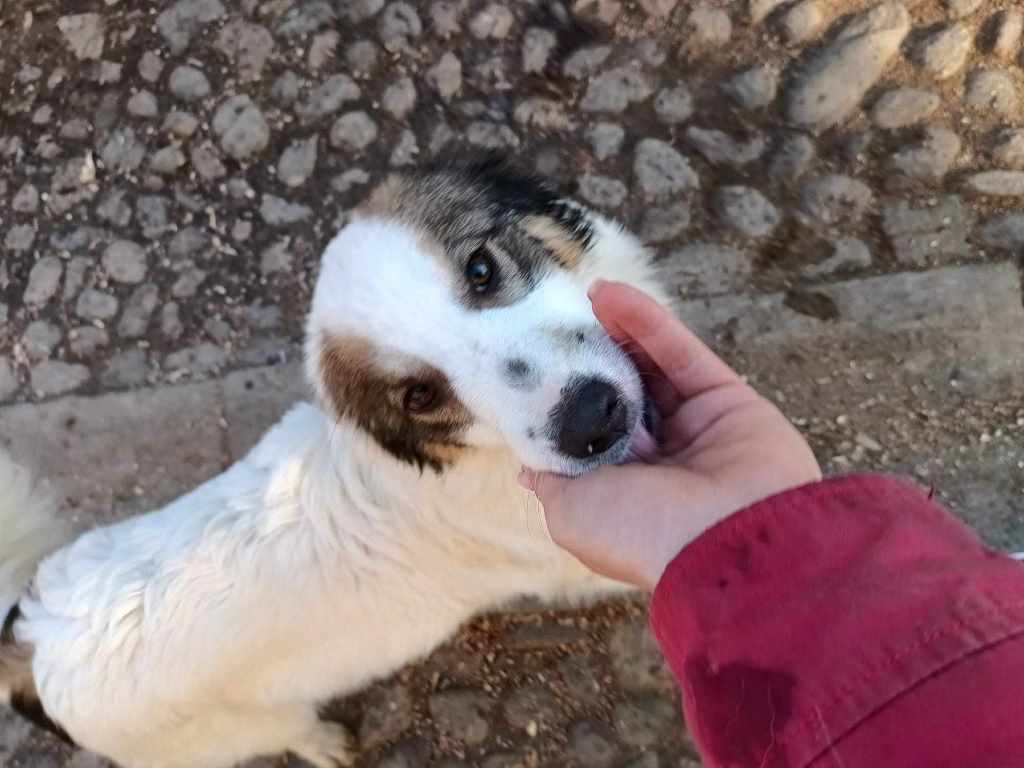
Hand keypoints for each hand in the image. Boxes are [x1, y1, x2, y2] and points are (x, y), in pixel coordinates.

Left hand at [520, 281, 821, 590]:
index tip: (540, 367)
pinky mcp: (726, 398)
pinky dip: (647, 321)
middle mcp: (659, 460)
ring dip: (619, 329)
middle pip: (622, 394)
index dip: (567, 399)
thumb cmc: (640, 534)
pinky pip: (680, 353)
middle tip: (564, 325)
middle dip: (595, 359)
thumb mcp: (570, 513)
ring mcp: (694, 427)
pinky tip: (611, 293)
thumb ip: (551, 480)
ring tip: (587, 293)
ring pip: (651, 368)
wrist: (729, 541)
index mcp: (623, 490)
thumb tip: (526, 470)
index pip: (590, 434)